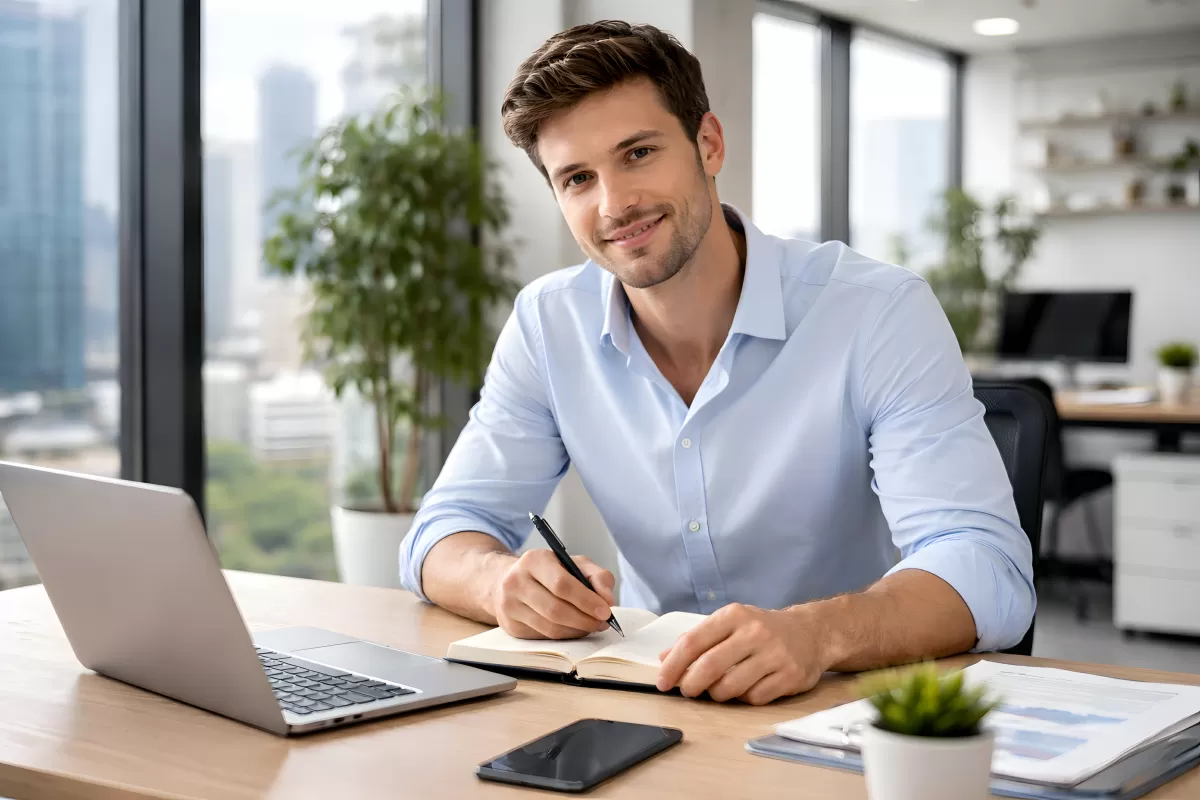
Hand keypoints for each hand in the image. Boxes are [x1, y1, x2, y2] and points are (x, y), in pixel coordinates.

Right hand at [488, 549, 616, 639]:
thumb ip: (597, 576)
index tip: (605, 611)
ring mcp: (510, 606)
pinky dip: (565, 635)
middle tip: (602, 623)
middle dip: (584, 620)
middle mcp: (516, 582)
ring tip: (591, 626)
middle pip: (555, 610)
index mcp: (533, 560)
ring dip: (577, 631)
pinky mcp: (511, 626)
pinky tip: (574, 628)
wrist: (506, 580)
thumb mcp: (574, 563)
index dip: (586, 600)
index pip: (562, 584)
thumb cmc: (548, 571)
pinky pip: (544, 637)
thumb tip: (608, 600)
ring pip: (550, 628)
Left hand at [655, 603, 827, 704]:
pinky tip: (747, 688)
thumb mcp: (729, 624)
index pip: (693, 642)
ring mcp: (774, 654)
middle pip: (709, 667)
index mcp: (733, 615)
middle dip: (691, 685)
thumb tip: (663, 658)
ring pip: (730, 687)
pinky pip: (754, 698)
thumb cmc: (761, 630)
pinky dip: (744, 699)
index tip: (662, 681)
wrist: (811, 632)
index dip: (673, 665)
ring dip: (717, 694)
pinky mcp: (790, 676)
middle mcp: (754, 632)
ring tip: (719, 689)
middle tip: (687, 691)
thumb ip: (697, 639)